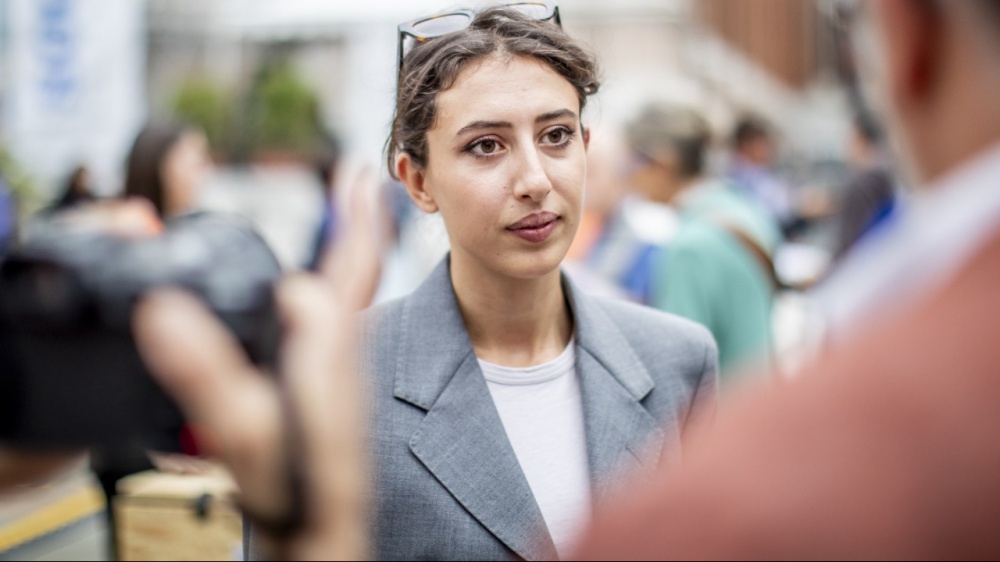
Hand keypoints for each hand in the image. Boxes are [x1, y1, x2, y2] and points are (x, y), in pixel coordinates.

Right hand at [133, 168, 381, 559]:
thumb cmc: (296, 501)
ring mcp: (338, 387)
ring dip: (346, 262)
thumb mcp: (245, 437)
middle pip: (352, 285)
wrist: (328, 548)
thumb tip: (167, 310)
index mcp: (328, 360)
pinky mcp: (326, 407)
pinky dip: (327, 306)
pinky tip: (309, 313)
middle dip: (354, 231)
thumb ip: (210, 378)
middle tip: (357, 184)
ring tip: (344, 228)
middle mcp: (341, 366)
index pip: (347, 274)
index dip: (354, 221)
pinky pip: (331, 341)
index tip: (360, 172)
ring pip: (344, 311)